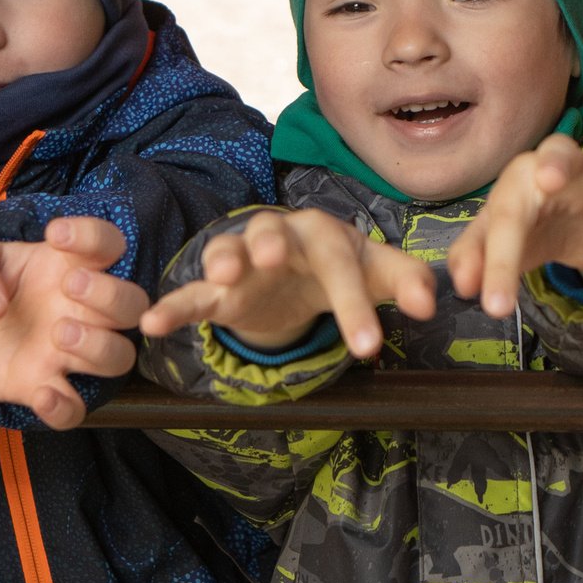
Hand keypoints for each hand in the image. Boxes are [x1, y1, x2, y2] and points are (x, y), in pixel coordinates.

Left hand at [0, 217, 149, 429]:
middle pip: (132, 303)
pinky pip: (75, 408)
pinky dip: (66, 407)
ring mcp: (65, 351)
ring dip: (99, 346)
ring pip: (120, 356)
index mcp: (63, 265)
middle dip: (111, 295)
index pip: (106, 244)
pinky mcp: (43, 386)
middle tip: (70, 286)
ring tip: (59, 333)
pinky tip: (41, 394)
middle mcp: (77, 308)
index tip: (56, 235)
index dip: (94, 236)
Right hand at [138, 208, 435, 358]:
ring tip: (221, 273)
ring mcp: (244, 260)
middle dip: (274, 246)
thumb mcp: (376, 273)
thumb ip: (405, 281)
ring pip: (229, 248)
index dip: (355, 303)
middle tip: (276, 260)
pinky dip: (173, 307)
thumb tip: (431, 303)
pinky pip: (192, 294)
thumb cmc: (343, 268)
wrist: (300, 271)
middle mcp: (281, 237)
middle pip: (277, 237)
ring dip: (224, 256)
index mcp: (325, 233)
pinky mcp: (217, 289)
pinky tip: (151, 324)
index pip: (342, 263)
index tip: (368, 348)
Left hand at [446, 125, 582, 317]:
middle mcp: (560, 168)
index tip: (495, 307)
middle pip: (556, 156)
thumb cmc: (533, 231)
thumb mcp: (507, 246)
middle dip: (553, 165)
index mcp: (519, 184)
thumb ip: (479, 258)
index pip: (507, 220)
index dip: (498, 263)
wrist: (578, 231)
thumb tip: (462, 285)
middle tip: (546, 178)